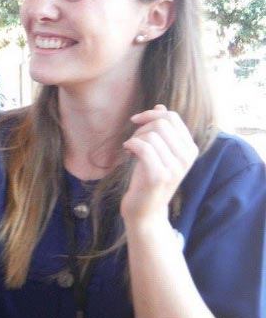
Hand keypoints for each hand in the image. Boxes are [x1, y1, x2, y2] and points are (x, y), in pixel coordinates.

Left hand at [121, 105, 198, 225]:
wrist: (145, 210)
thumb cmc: (148, 178)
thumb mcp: (158, 151)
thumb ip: (163, 131)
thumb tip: (161, 106)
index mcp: (190, 149)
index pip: (172, 117)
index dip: (151, 114)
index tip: (137, 122)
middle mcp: (187, 157)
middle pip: (161, 122)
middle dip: (141, 127)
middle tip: (133, 141)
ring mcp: (175, 167)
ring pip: (151, 134)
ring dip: (135, 138)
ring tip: (131, 150)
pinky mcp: (159, 176)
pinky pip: (143, 147)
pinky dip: (131, 145)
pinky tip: (127, 152)